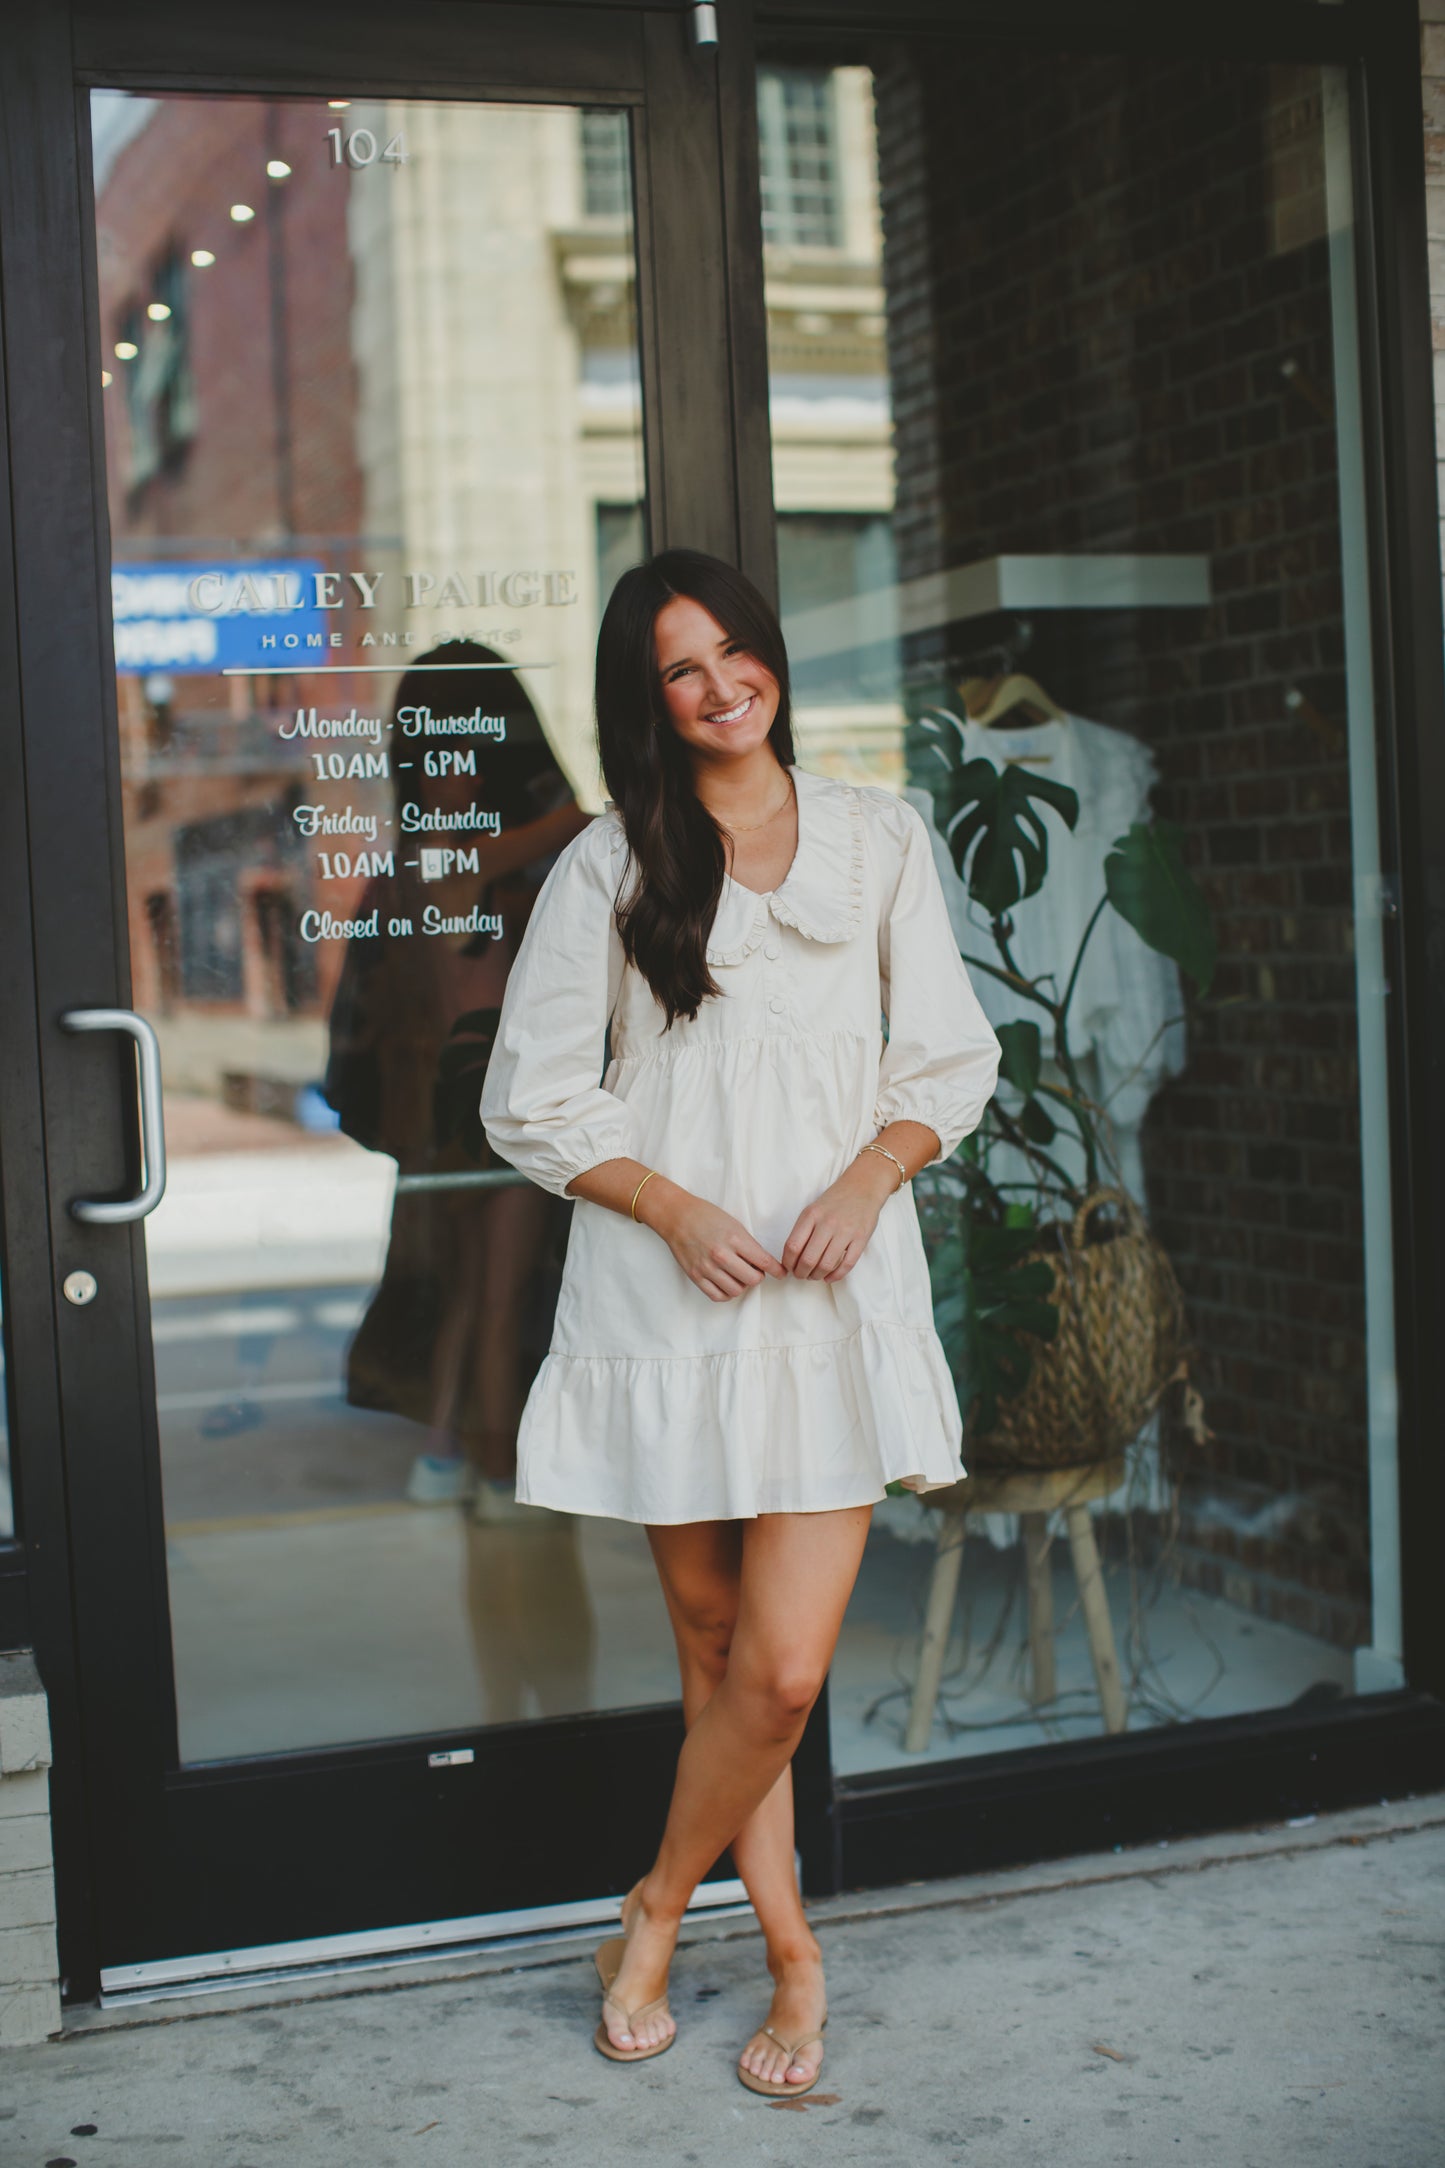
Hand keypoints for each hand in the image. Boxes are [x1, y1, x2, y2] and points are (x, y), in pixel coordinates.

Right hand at [639, 1180, 785, 1302]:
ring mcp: (707, 1267)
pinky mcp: (695, 1276)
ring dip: (742, 1285)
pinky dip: (727, 1293)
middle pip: (752, 1280)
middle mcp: (721, 1254)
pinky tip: (727, 1283)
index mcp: (734, 1238)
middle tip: (755, 1271)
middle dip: (758, 1277)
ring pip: (736, 1290)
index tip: (781, 1273)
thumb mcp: (734, 1225)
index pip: (764, 1262)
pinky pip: (717, 1296)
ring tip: (739, 1276)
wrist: (677, 1216)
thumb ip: (748, 1245)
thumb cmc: (707, 1217)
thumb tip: (763, 1264)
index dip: (777, 1270)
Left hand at [782, 1154, 896, 1280]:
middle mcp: (827, 1223)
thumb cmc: (834, 1201)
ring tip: (814, 1276)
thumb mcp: (813, 1209)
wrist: (863, 1187)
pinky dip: (835, 1276)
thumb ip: (802, 1230)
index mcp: (811, 1215)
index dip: (788, 1263)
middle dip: (801, 1273)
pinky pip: (847, 1264)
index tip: (788, 1268)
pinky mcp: (861, 1239)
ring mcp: (846, 1231)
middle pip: (808, 1259)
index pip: (793, 1246)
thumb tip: (791, 1257)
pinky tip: (829, 1277)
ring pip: (826, 1264)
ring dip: (817, 1276)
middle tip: (801, 1275)